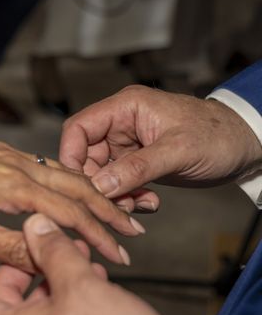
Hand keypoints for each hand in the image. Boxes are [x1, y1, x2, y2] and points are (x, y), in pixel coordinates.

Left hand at [0, 128, 145, 269]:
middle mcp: (15, 163)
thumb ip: (8, 246)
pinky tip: (66, 188)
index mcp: (12, 186)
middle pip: (76, 186)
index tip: (121, 255)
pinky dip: (62, 180)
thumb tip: (46, 259)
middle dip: (108, 210)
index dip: (98, 236)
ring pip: (60, 172)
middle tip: (133, 231)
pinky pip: (39, 164)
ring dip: (88, 192)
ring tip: (111, 210)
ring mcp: (4, 153)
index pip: (70, 213)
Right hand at [60, 86, 261, 211]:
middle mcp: (121, 126)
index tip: (78, 185)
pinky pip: (119, 185)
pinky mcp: (137, 164)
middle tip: (114, 205)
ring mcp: (128, 146)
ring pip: (101, 175)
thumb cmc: (219, 136)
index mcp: (125, 108)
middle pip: (86, 157)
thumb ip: (136, 168)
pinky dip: (128, 198)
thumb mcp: (178, 151)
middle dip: (98, 185)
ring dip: (115, 196)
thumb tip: (99, 186)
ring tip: (138, 206)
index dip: (70, 156)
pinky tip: (148, 203)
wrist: (246, 147)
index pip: (78, 129)